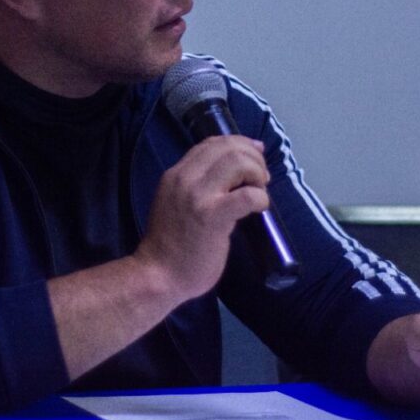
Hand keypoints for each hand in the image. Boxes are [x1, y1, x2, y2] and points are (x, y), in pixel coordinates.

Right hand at [133, 135, 269, 299]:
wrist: (158, 276)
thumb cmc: (171, 246)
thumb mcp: (177, 203)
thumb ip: (196, 187)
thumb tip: (232, 175)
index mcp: (176, 174)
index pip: (211, 143)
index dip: (238, 144)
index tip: (254, 155)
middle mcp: (184, 178)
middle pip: (228, 148)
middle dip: (253, 158)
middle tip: (261, 179)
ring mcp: (198, 196)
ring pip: (238, 162)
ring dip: (258, 173)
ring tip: (260, 191)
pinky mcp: (213, 216)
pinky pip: (246, 196)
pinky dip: (260, 198)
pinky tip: (260, 208)